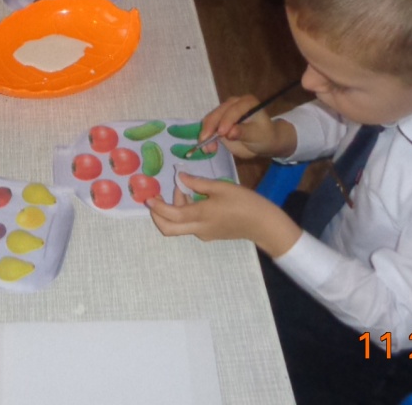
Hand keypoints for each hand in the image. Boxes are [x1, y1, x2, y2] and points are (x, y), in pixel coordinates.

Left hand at [147, 174, 301, 256]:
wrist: (263, 224)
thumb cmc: (244, 202)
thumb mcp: (221, 187)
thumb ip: (198, 183)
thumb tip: (180, 177)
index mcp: (200, 215)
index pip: (170, 214)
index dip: (157, 207)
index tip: (148, 197)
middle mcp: (198, 229)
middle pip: (168, 229)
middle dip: (157, 215)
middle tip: (155, 199)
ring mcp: (204, 234)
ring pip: (179, 226)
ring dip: (174, 210)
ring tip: (184, 189)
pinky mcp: (210, 234)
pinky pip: (190, 225)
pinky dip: (185, 213)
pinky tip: (194, 198)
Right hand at [198, 95, 296, 158]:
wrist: (263, 142)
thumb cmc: (263, 137)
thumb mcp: (257, 136)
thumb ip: (243, 132)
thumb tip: (230, 132)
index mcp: (247, 102)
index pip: (234, 109)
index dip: (227, 120)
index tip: (222, 133)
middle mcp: (233, 103)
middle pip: (218, 113)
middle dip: (211, 128)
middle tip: (208, 143)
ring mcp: (224, 112)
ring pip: (210, 119)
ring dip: (206, 134)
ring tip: (208, 149)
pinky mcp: (218, 121)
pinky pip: (208, 127)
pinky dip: (206, 137)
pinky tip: (207, 147)